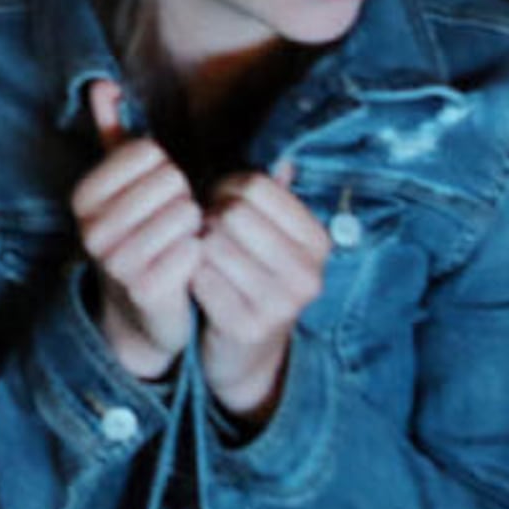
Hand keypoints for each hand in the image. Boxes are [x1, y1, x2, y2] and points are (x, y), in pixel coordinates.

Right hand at [72, 78, 198, 382]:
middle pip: (169, 182)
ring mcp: (114, 262)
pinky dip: (199, 254)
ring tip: (180, 241)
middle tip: (172, 222)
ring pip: (184, 215)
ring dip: (194, 227)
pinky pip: (193, 251)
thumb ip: (112, 132)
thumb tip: (103, 83)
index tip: (157, 194)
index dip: (165, 170)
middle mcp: (90, 227)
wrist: (143, 307)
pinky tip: (188, 263)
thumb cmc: (140, 232)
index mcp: (83, 195)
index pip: (148, 152)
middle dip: (183, 198)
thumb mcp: (123, 183)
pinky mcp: (144, 290)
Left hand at [191, 164, 327, 426]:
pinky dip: (191, 274)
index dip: (226, 188)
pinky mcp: (247, 327)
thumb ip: (275, 197)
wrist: (245, 348)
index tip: (221, 203)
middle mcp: (308, 274)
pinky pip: (199, 277)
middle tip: (208, 234)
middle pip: (233, 213)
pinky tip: (199, 282)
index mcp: (318, 242)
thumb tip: (285, 161)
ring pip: (212, 244)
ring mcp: (281, 305)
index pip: (256, 185)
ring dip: (197, 247)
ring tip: (204, 257)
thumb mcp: (272, 236)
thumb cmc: (252, 272)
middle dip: (210, 217)